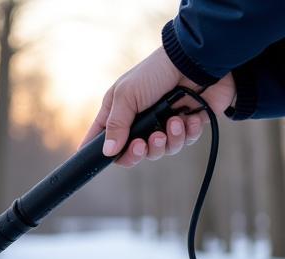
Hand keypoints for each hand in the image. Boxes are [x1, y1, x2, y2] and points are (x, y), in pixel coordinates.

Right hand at [81, 48, 235, 166]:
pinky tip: (189, 117)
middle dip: (139, 153)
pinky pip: (184, 142)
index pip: (104, 140)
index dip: (104, 153)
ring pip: (160, 151)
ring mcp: (164, 123)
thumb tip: (107, 152)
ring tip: (173, 121)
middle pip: (133, 154)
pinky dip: (187, 133)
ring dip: (167, 141)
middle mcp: (140, 121)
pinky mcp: (187, 124)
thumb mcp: (126, 95)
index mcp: (120, 112)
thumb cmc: (156, 71)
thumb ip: (115, 125)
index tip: (109, 157)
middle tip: (143, 144)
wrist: (196, 59)